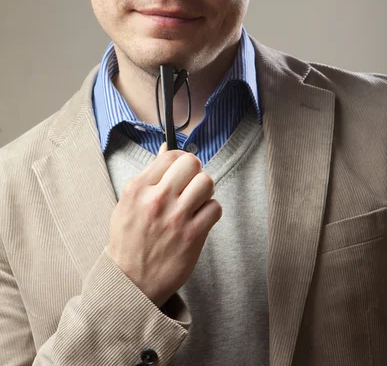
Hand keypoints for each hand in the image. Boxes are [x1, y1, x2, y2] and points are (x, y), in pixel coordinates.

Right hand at [108, 144, 221, 306]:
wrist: (130, 282)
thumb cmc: (128, 241)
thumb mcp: (127, 203)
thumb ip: (148, 176)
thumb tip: (166, 150)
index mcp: (138, 189)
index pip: (170, 155)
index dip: (180, 159)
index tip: (181, 169)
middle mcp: (157, 199)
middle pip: (191, 163)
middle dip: (193, 171)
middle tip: (189, 184)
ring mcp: (176, 218)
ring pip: (206, 182)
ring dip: (204, 190)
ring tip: (195, 201)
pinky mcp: (193, 236)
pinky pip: (215, 208)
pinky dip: (210, 211)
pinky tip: (199, 218)